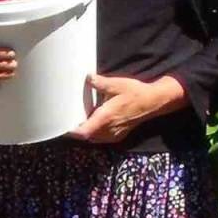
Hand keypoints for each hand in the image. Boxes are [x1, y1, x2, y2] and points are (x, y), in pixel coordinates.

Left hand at [68, 74, 186, 143]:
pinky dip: (96, 133)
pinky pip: (102, 138)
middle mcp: (108, 129)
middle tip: (71, 120)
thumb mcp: (116, 84)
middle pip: (87, 136)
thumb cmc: (135, 93)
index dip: (72, 132)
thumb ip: (100, 83)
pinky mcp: (119, 135)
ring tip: (82, 121)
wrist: (153, 102)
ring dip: (88, 132)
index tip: (64, 126)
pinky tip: (97, 122)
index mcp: (105, 118)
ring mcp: (114, 134)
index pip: (83, 132)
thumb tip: (88, 78)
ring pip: (94, 139)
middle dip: (78, 130)